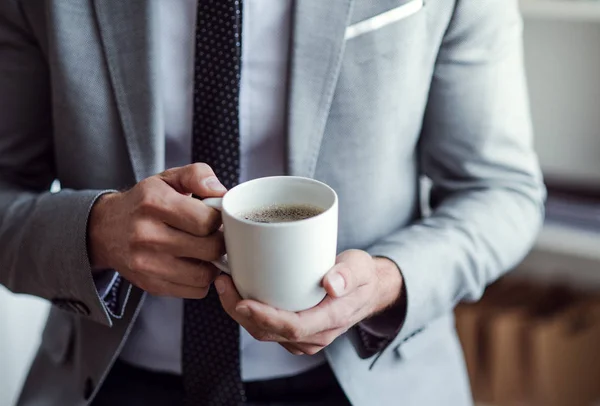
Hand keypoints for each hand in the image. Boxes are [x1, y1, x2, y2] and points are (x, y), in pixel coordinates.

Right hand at [88, 164, 226, 298]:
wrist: (104, 229)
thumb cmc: (145, 202)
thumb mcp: (168, 179)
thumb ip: (198, 175)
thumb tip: (220, 192)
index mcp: (154, 202)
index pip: (206, 220)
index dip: (220, 220)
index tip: (215, 218)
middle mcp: (146, 234)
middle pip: (209, 248)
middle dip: (220, 241)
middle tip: (215, 235)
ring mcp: (146, 263)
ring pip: (204, 274)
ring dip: (213, 264)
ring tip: (206, 251)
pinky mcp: (150, 284)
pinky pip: (194, 290)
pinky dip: (202, 279)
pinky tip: (194, 264)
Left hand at [215, 250, 402, 354]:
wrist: (367, 290)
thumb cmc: (362, 276)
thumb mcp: (361, 267)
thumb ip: (348, 274)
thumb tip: (331, 283)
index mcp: (331, 320)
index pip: (293, 326)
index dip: (265, 317)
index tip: (242, 301)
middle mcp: (316, 335)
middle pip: (270, 332)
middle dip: (241, 311)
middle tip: (223, 283)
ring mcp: (305, 337)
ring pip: (264, 333)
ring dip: (240, 313)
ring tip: (225, 284)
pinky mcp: (296, 332)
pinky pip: (267, 330)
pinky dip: (249, 314)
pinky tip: (238, 293)